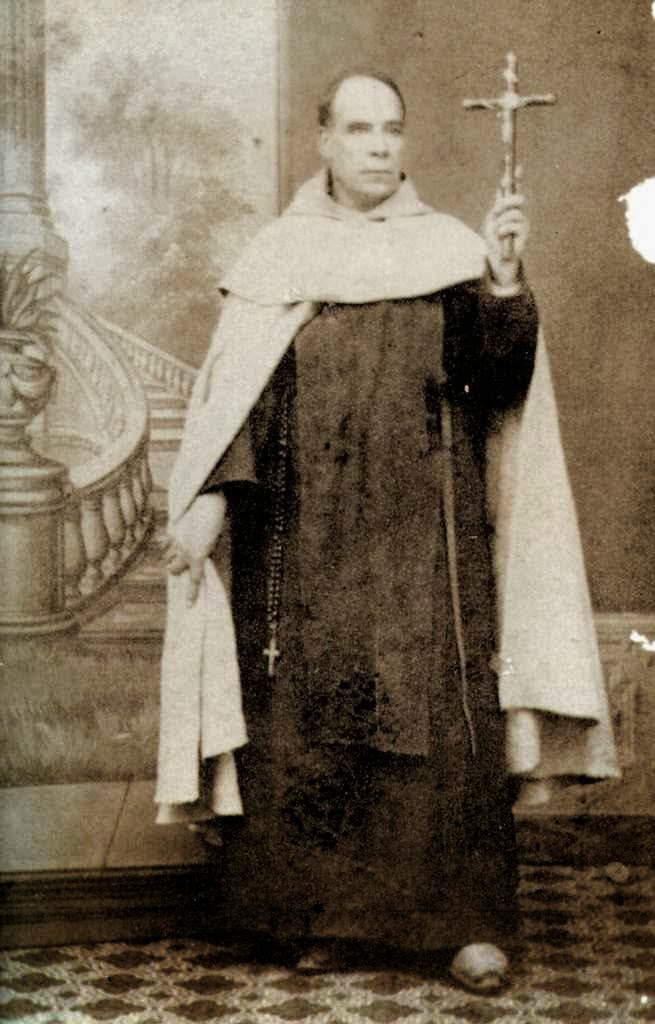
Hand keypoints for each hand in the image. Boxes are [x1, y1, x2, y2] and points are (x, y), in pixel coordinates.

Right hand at [162, 492, 226, 606]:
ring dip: (172, 556)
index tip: (188, 606)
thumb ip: (206, 553)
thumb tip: (199, 561)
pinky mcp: (171, 530)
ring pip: (166, 557)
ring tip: (179, 549)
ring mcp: (175, 540)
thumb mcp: (215, 541)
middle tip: (182, 563)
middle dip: (177, 568)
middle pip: (173, 569)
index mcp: (199, 555)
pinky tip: (172, 540)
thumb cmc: (216, 521)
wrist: (209, 499)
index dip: (191, 594)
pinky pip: (164, 544)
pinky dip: (167, 545)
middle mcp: (184, 551)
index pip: (195, 580)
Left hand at [482, 187, 529, 287]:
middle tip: (496, 212)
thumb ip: (499, 204)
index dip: (516, 177)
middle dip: (506, 204)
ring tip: (499, 232)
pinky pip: (512, 225)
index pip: (514, 189)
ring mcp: (523, 222)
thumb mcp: (492, 219)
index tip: (517, 165)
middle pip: (517, 198)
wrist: (497, 257)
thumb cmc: (494, 238)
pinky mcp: (525, 233)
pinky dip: (502, 231)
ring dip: (501, 222)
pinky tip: (502, 237)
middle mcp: (519, 211)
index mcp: (509, 207)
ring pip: (513, 213)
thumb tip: (504, 187)